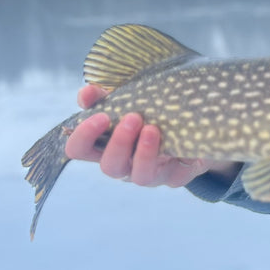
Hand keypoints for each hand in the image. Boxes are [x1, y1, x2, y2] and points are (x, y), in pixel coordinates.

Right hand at [65, 84, 213, 187]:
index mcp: (105, 147)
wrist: (190, 127)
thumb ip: (103, 97)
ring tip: (152, 128)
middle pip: (109, 167)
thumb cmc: (149, 114)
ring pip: (139, 176)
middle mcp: (125, 165)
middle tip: (133, 117)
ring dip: (144, 151)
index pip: (79, 150)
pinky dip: (171, 155)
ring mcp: (150, 174)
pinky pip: (171, 176)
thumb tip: (86, 92)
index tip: (100, 116)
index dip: (83, 137)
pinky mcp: (176, 177)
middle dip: (119, 142)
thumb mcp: (126, 101)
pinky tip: (172, 137)